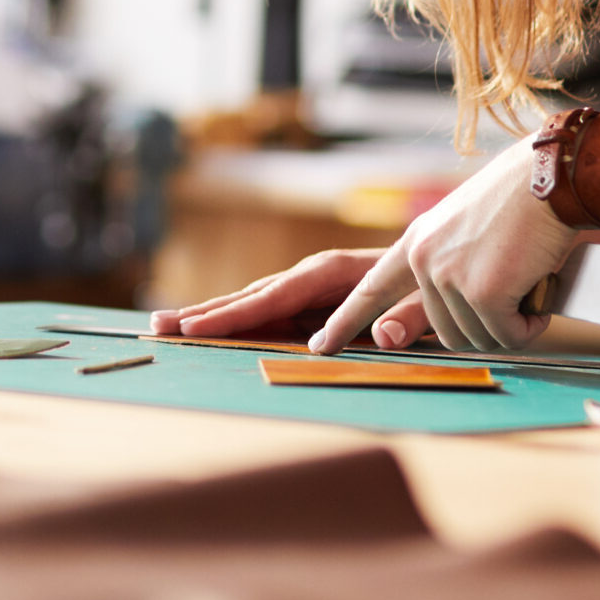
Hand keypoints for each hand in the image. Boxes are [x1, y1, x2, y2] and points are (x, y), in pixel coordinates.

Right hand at [150, 249, 433, 347]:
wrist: (442, 264)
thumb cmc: (436, 284)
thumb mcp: (432, 302)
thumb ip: (411, 319)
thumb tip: (380, 335)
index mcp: (333, 271)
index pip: (274, 295)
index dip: (234, 313)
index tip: (195, 328)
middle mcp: (312, 276)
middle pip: (250, 295)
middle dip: (204, 311)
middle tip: (157, 326)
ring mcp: (309, 290)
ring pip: (252, 303)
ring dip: (209, 316)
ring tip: (165, 325)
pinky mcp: (311, 304)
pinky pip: (267, 315)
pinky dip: (233, 322)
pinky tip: (205, 331)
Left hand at [309, 140, 578, 355]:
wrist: (553, 175)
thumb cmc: (522, 203)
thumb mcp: (467, 233)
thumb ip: (442, 273)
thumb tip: (406, 329)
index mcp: (417, 242)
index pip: (368, 289)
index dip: (344, 321)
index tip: (320, 345)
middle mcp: (423, 258)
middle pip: (444, 331)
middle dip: (485, 324)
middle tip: (514, 290)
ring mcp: (448, 275)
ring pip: (478, 337)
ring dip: (511, 323)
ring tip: (527, 279)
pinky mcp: (481, 291)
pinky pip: (507, 335)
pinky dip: (530, 323)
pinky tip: (539, 288)